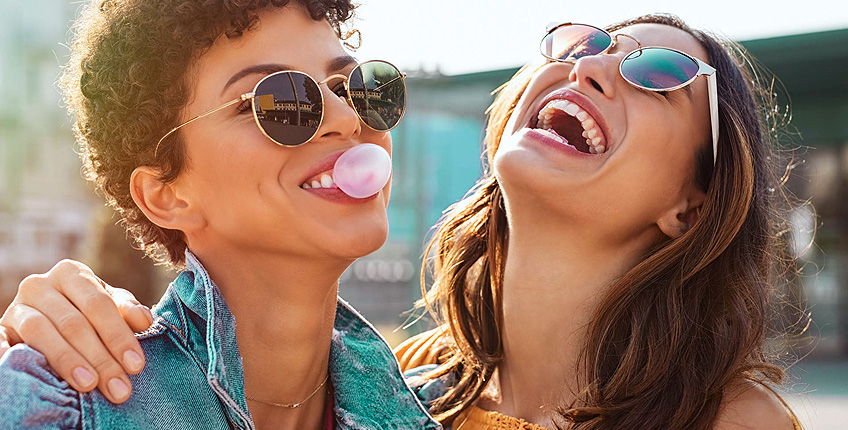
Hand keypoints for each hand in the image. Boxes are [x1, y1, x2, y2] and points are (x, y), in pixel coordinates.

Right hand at [0, 260, 152, 402]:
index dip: (119, 336)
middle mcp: (40, 284)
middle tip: (118, 387)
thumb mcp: (108, 305)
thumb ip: (126, 309)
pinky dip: (8, 354)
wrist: (45, 314)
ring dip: (67, 360)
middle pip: (74, 323)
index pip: (99, 305)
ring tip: (89, 384)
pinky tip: (26, 371)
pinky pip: (0, 340)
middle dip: (100, 358)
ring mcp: (17, 306)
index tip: (136, 365)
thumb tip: (144, 321)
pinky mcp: (0, 327)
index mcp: (71, 273)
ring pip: (41, 331)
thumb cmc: (85, 311)